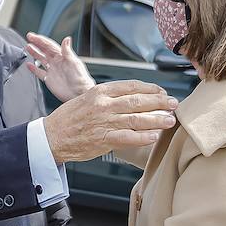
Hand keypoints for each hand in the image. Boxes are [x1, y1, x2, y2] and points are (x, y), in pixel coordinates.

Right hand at [25, 33, 94, 101]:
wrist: (79, 93)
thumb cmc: (80, 79)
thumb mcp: (74, 62)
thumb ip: (67, 51)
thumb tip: (67, 39)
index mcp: (62, 56)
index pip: (49, 45)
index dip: (40, 40)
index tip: (32, 36)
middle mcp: (57, 62)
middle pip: (44, 50)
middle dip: (36, 43)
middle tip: (29, 37)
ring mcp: (52, 70)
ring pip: (41, 59)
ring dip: (35, 53)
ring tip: (28, 47)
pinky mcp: (49, 79)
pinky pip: (39, 72)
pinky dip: (34, 69)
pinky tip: (28, 65)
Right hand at [42, 80, 175, 163]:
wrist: (52, 136)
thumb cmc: (69, 118)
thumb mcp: (87, 98)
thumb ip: (108, 97)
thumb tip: (131, 98)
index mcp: (100, 91)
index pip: (131, 86)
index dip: (150, 88)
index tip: (162, 92)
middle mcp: (104, 104)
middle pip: (138, 101)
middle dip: (160, 102)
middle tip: (174, 104)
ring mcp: (104, 122)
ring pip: (137, 119)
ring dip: (157, 119)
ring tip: (170, 120)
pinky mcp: (103, 139)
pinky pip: (128, 137)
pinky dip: (143, 137)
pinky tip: (154, 136)